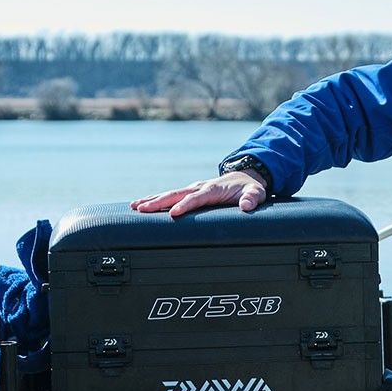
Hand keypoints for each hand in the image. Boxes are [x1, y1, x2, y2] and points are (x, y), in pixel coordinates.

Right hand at [130, 171, 269, 217]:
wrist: (245, 177)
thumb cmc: (250, 188)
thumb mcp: (256, 193)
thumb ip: (252, 199)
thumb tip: (246, 206)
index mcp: (213, 189)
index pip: (196, 198)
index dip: (185, 205)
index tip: (173, 214)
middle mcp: (199, 187)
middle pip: (176, 194)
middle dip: (158, 202)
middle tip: (141, 209)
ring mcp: (193, 189)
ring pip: (169, 194)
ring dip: (152, 200)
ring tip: (135, 207)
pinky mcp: (189, 192)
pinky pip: (171, 196)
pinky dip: (155, 199)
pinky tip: (141, 206)